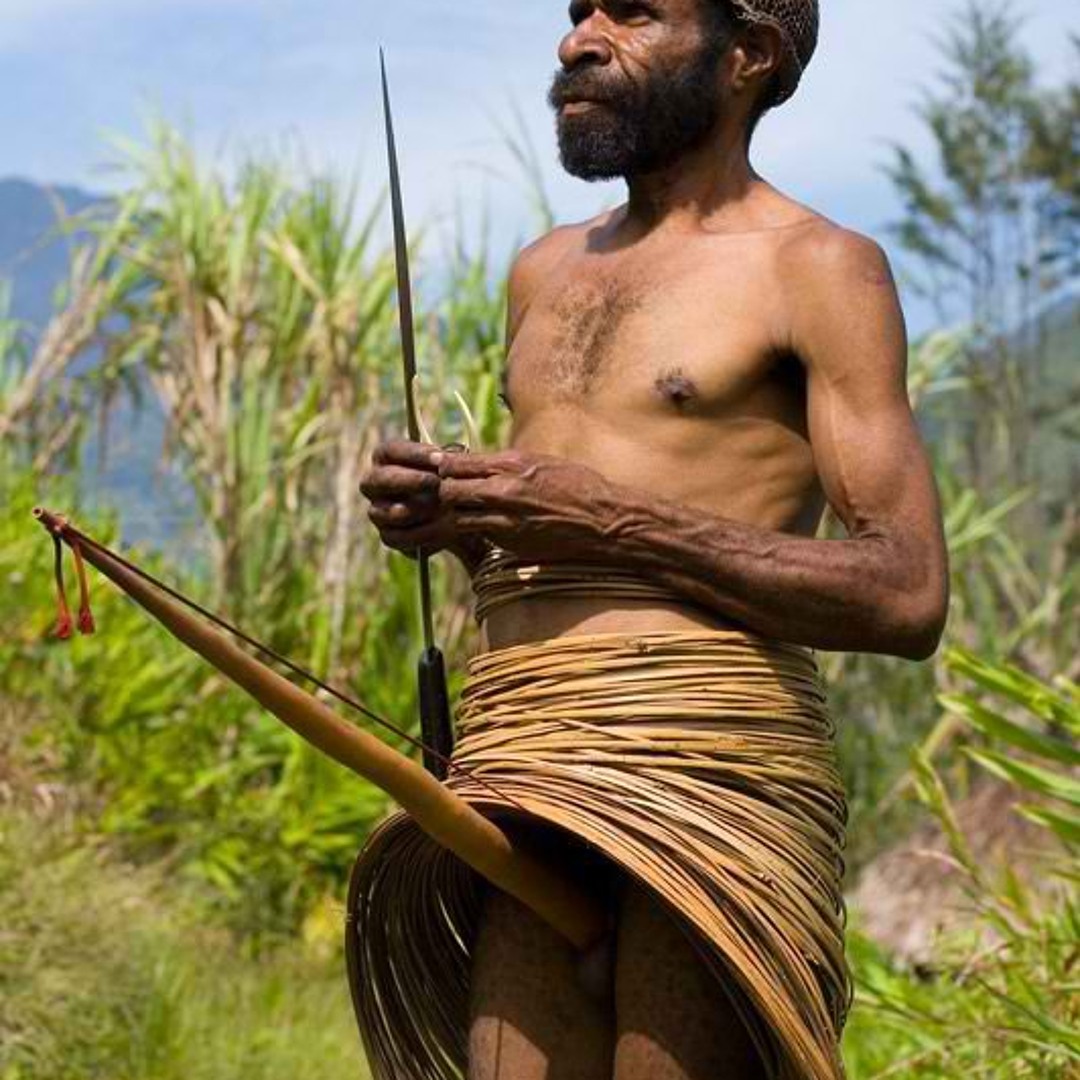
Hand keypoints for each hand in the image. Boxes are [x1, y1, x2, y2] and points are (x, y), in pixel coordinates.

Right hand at [360, 439, 454, 557]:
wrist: (457, 512)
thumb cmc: (451, 478)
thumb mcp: (451, 465)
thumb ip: (445, 461)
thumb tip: (446, 461)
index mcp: (385, 458)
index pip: (390, 450)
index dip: (414, 454)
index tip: (440, 459)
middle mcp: (374, 483)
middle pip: (380, 479)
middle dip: (410, 481)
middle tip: (436, 482)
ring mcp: (377, 511)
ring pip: (387, 511)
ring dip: (416, 510)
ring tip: (442, 507)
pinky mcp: (388, 535)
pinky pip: (397, 537)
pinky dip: (420, 534)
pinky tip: (440, 530)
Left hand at [435, 448, 615, 560]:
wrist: (604, 520)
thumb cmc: (580, 488)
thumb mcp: (544, 462)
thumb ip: (512, 465)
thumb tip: (487, 465)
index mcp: (513, 463)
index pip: (459, 462)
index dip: (444, 468)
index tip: (440, 472)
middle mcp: (505, 488)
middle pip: (449, 488)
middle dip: (442, 493)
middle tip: (442, 498)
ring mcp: (507, 517)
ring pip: (458, 515)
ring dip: (453, 516)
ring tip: (454, 516)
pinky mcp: (511, 541)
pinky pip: (478, 535)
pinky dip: (471, 533)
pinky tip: (472, 532)